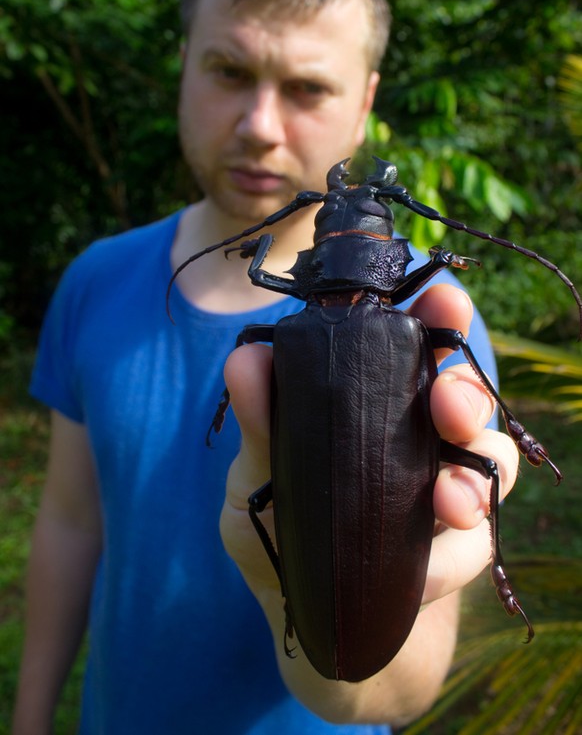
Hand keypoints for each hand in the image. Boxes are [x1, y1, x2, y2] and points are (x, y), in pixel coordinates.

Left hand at [219, 282, 518, 613]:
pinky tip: (422, 570)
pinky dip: (450, 556)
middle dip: (467, 393)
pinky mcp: (457, 549)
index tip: (444, 304)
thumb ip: (261, 424)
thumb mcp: (256, 476)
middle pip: (466, 396)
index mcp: (372, 400)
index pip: (415, 344)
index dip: (438, 317)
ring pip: (490, 461)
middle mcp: (417, 435)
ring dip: (473, 477)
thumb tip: (246, 360)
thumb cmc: (279, 531)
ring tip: (446, 500)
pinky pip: (476, 543)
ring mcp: (442, 489)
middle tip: (447, 405)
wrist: (302, 616)